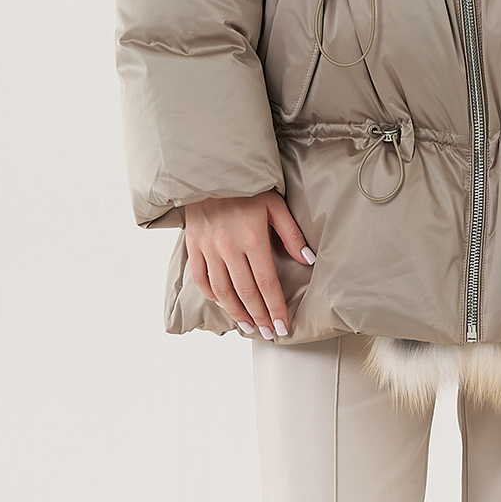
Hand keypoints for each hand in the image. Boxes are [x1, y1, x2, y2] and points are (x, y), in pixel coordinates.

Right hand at [183, 190, 313, 339]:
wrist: (209, 168)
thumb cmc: (247, 186)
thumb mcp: (275, 204)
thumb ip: (291, 234)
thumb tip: (308, 260)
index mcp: (252, 238)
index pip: (267, 283)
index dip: (275, 308)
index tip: (283, 326)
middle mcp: (228, 247)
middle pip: (246, 292)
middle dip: (259, 316)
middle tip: (269, 332)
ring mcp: (208, 248)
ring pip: (222, 291)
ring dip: (236, 312)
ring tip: (249, 326)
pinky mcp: (193, 245)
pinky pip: (200, 278)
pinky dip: (212, 295)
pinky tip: (224, 304)